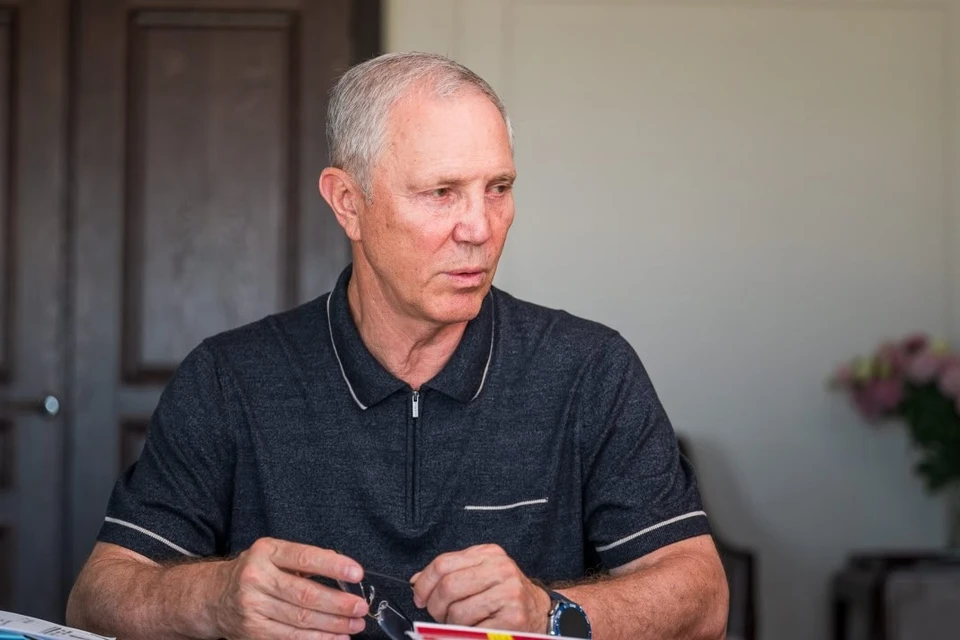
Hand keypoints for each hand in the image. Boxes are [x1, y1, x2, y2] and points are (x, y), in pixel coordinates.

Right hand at [211, 537, 369, 639]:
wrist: (213, 596)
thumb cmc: (255, 571)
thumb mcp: (273, 554)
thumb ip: (303, 560)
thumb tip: (342, 572)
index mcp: (266, 552)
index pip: (304, 557)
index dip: (333, 566)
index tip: (357, 573)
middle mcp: (257, 578)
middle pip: (305, 594)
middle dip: (338, 603)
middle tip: (360, 607)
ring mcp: (253, 607)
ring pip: (300, 620)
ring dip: (333, 625)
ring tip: (355, 625)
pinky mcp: (253, 632)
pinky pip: (290, 638)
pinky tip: (335, 638)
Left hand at [411, 544, 551, 632]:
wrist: (539, 610)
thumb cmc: (505, 593)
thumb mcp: (481, 573)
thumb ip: (452, 573)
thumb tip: (418, 582)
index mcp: (489, 554)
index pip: (443, 564)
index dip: (425, 584)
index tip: (420, 597)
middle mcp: (501, 569)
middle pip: (448, 587)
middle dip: (435, 607)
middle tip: (438, 615)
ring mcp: (509, 593)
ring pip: (458, 612)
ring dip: (451, 624)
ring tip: (460, 624)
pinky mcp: (513, 618)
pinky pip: (474, 631)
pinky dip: (466, 635)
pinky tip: (474, 630)